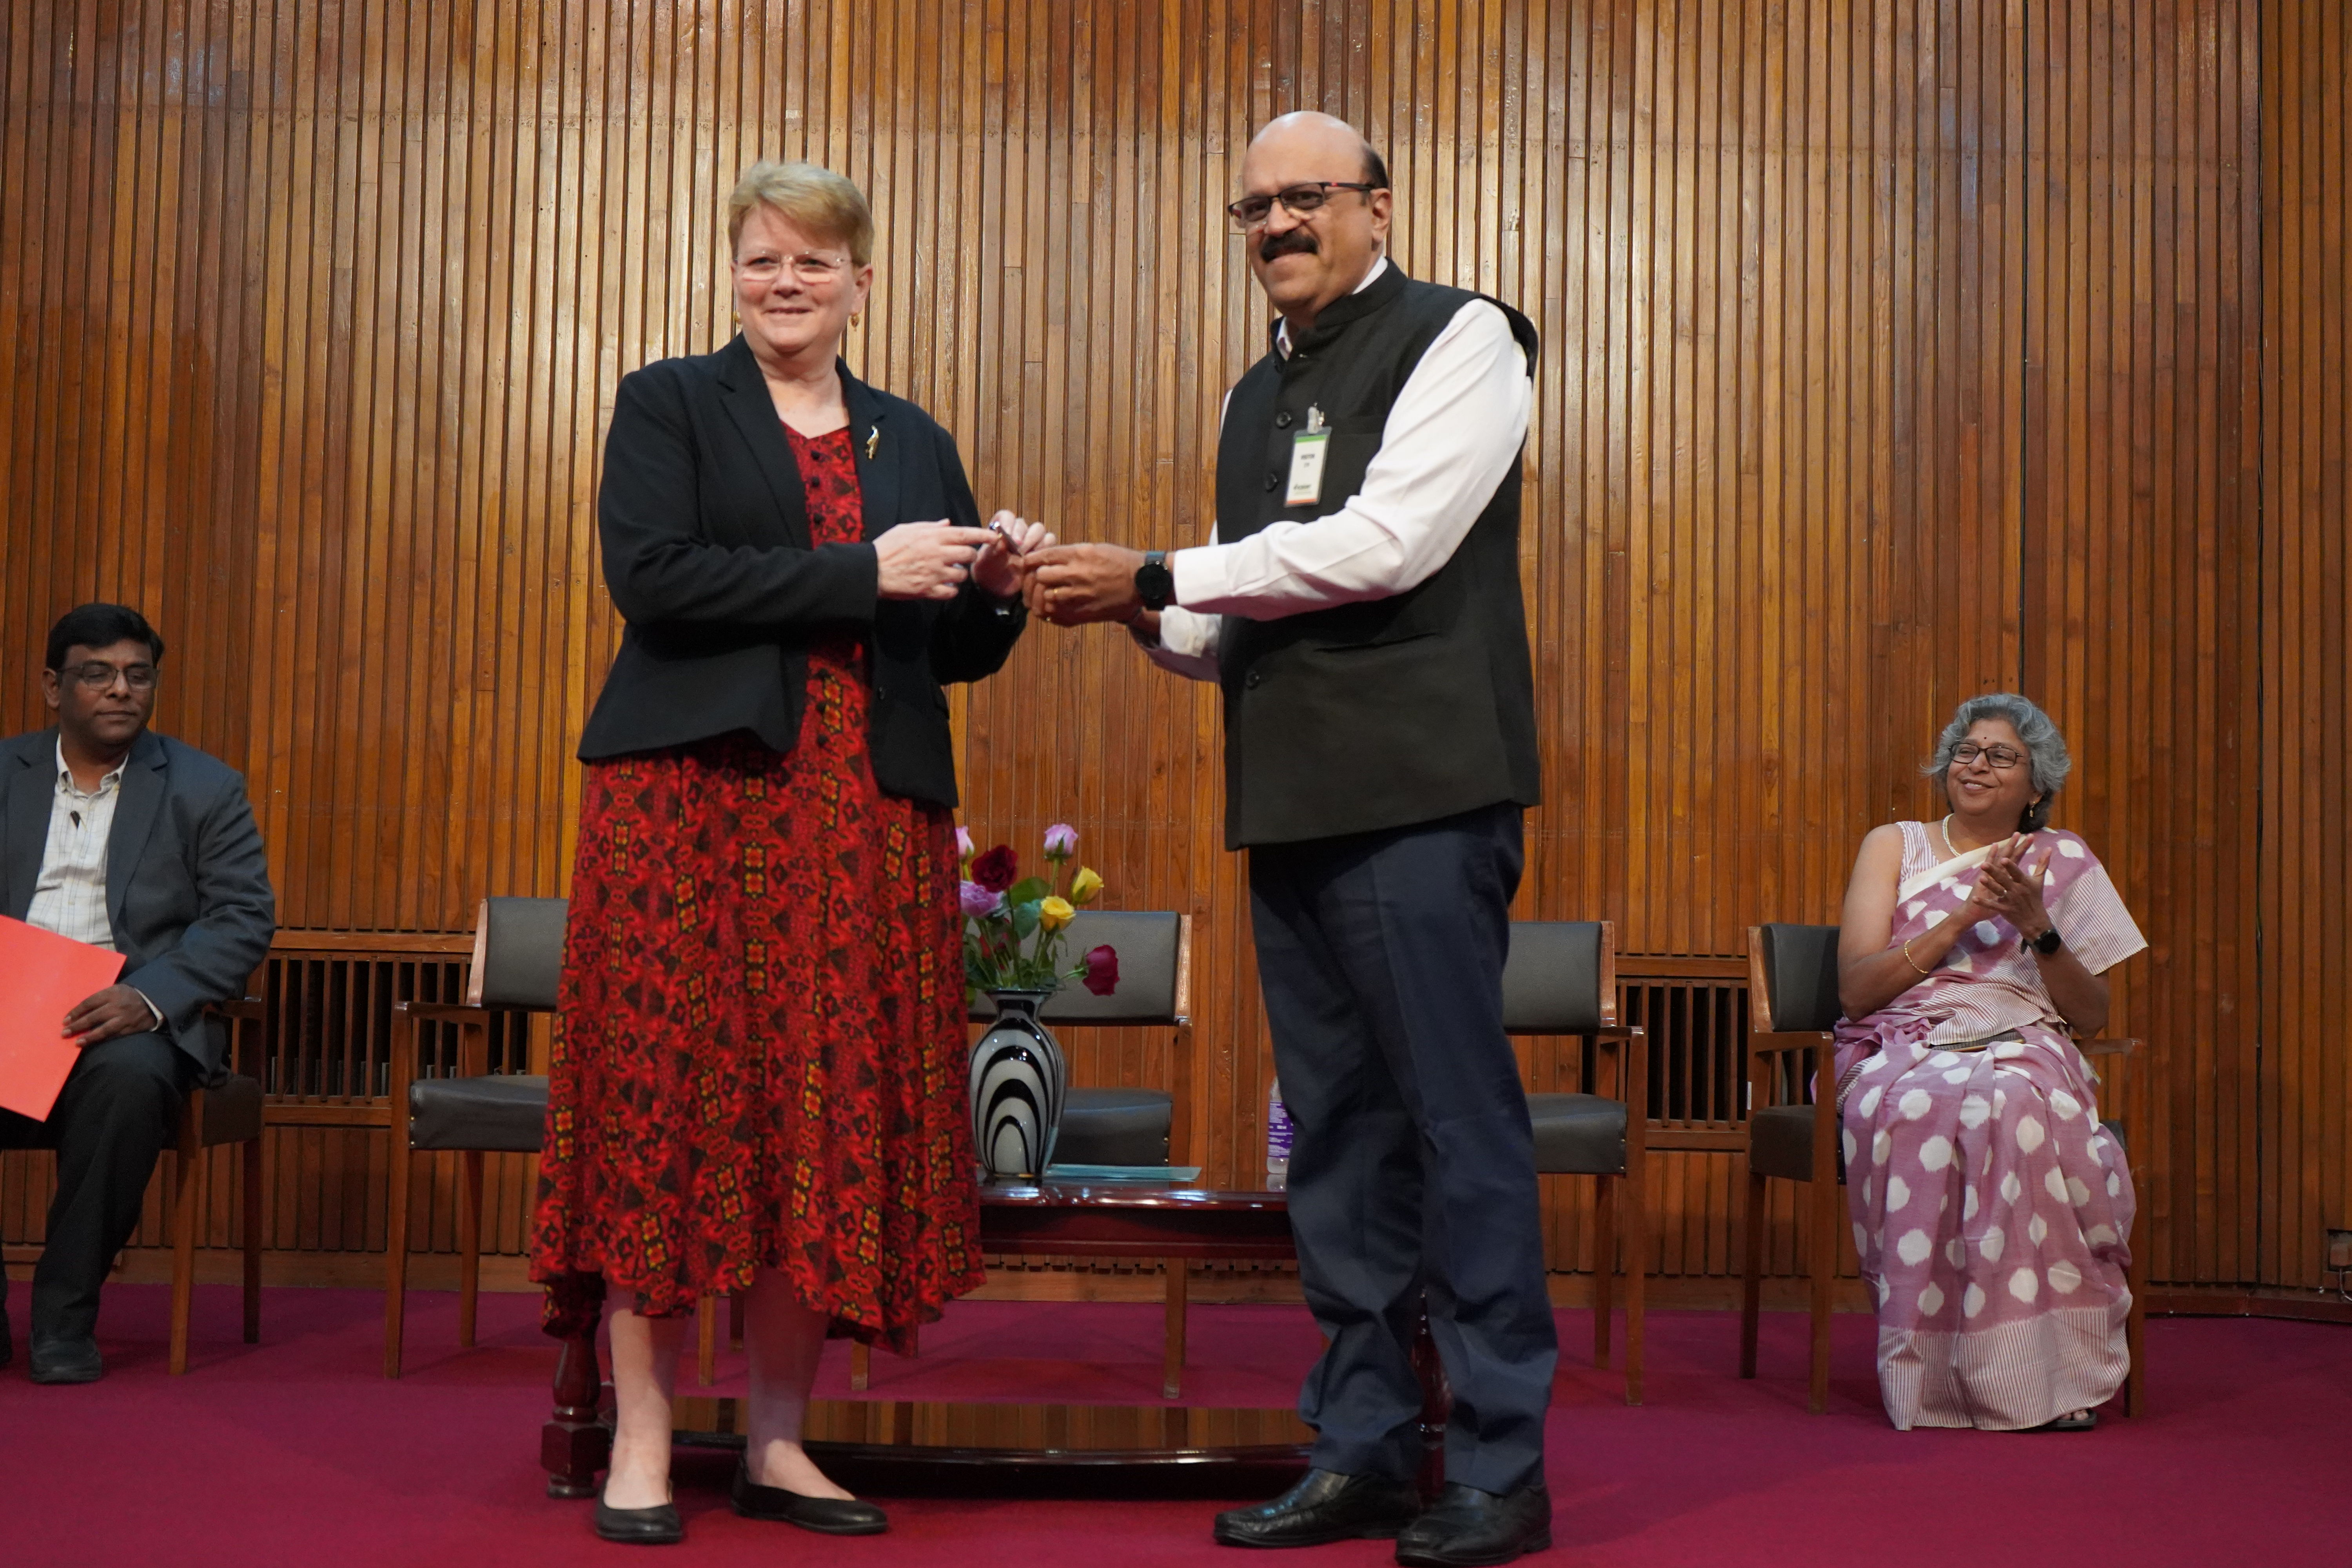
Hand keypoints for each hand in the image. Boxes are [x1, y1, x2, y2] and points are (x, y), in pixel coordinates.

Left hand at [62, 985, 154, 1048]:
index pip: (88, 1003)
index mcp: (112, 993)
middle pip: (92, 1017)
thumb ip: (103, 998)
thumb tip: (83, 1010)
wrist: (156, 1001)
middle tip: (64, 1033)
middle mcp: (117, 1006)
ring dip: (88, 1037)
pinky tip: (93, 1043)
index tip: (65, 1020)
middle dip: (77, 1026)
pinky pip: (114, 1035)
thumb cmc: (132, 994)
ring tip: (77, 1042)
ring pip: (103, 1029)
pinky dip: (102, 1039)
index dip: (75, 1012)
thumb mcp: (118, 989)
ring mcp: (124, 1018)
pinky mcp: (131, 1028)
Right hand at [873, 520, 995, 600]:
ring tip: (949, 572)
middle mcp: (937, 554)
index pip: (965, 534)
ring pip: (962, 575)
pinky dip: (951, 589)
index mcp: (933, 537)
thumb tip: (948, 523)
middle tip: (963, 557)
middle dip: (970, 556)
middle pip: (969, 555)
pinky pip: (951, 592)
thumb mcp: (906, 529)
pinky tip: (943, 586)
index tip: (995, 537)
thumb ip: (930, 526)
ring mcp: (934, 573)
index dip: (983, 535)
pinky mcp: (929, 590)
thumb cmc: (886, 547)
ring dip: (960, 574)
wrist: (871, 571)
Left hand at [971, 510, 1053, 598]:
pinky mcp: (1042, 551)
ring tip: (1026, 556)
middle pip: (1024, 523)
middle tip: (1018, 549)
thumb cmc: (988, 572)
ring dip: (1034, 541)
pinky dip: (1045, 548)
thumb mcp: (985, 561)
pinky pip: (1049, 542)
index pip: (1006, 516)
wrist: (996, 589)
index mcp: (1000, 529)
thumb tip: (1002, 539)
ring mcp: (1030, 541)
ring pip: (1039, 530)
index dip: (1008, 522)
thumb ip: (993, 549)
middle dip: (1022, 535)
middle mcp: (1017, 532)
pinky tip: (1036, 560)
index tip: (1006, 535)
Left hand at [1022, 542, 1146, 624]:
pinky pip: (1056, 615)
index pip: (1042, 557)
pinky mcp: (1084, 613)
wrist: (1142, 582)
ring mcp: (1079, 596)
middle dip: (1035, 577)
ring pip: (1045, 597)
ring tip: (1042, 594)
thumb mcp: (1094, 549)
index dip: (1029, 560)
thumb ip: (1069, 554)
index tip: (1027, 563)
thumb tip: (1047, 558)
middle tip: (1034, 579)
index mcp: (1078, 555)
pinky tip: (1051, 606)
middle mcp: (1076, 574)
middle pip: (1040, 577)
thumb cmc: (1120, 562)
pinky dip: (1050, 610)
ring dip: (1041, 595)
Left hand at [1966, 835, 2055, 940]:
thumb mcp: (2039, 880)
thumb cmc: (2035, 897)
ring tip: (1980, 878)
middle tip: (1984, 864)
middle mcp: (2017, 890)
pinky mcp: (2004, 909)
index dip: (2010, 866)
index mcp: (2024, 882)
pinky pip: (1993, 906)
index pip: (2016, 873)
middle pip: (2004, 880)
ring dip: (1989, 885)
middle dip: (1994, 872)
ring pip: (1997, 891)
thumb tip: (2049, 847)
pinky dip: (1984, 903)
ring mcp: (2009, 900)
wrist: (2035, 920)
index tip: (2003, 858)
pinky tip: (1975, 899)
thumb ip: (2042, 864)